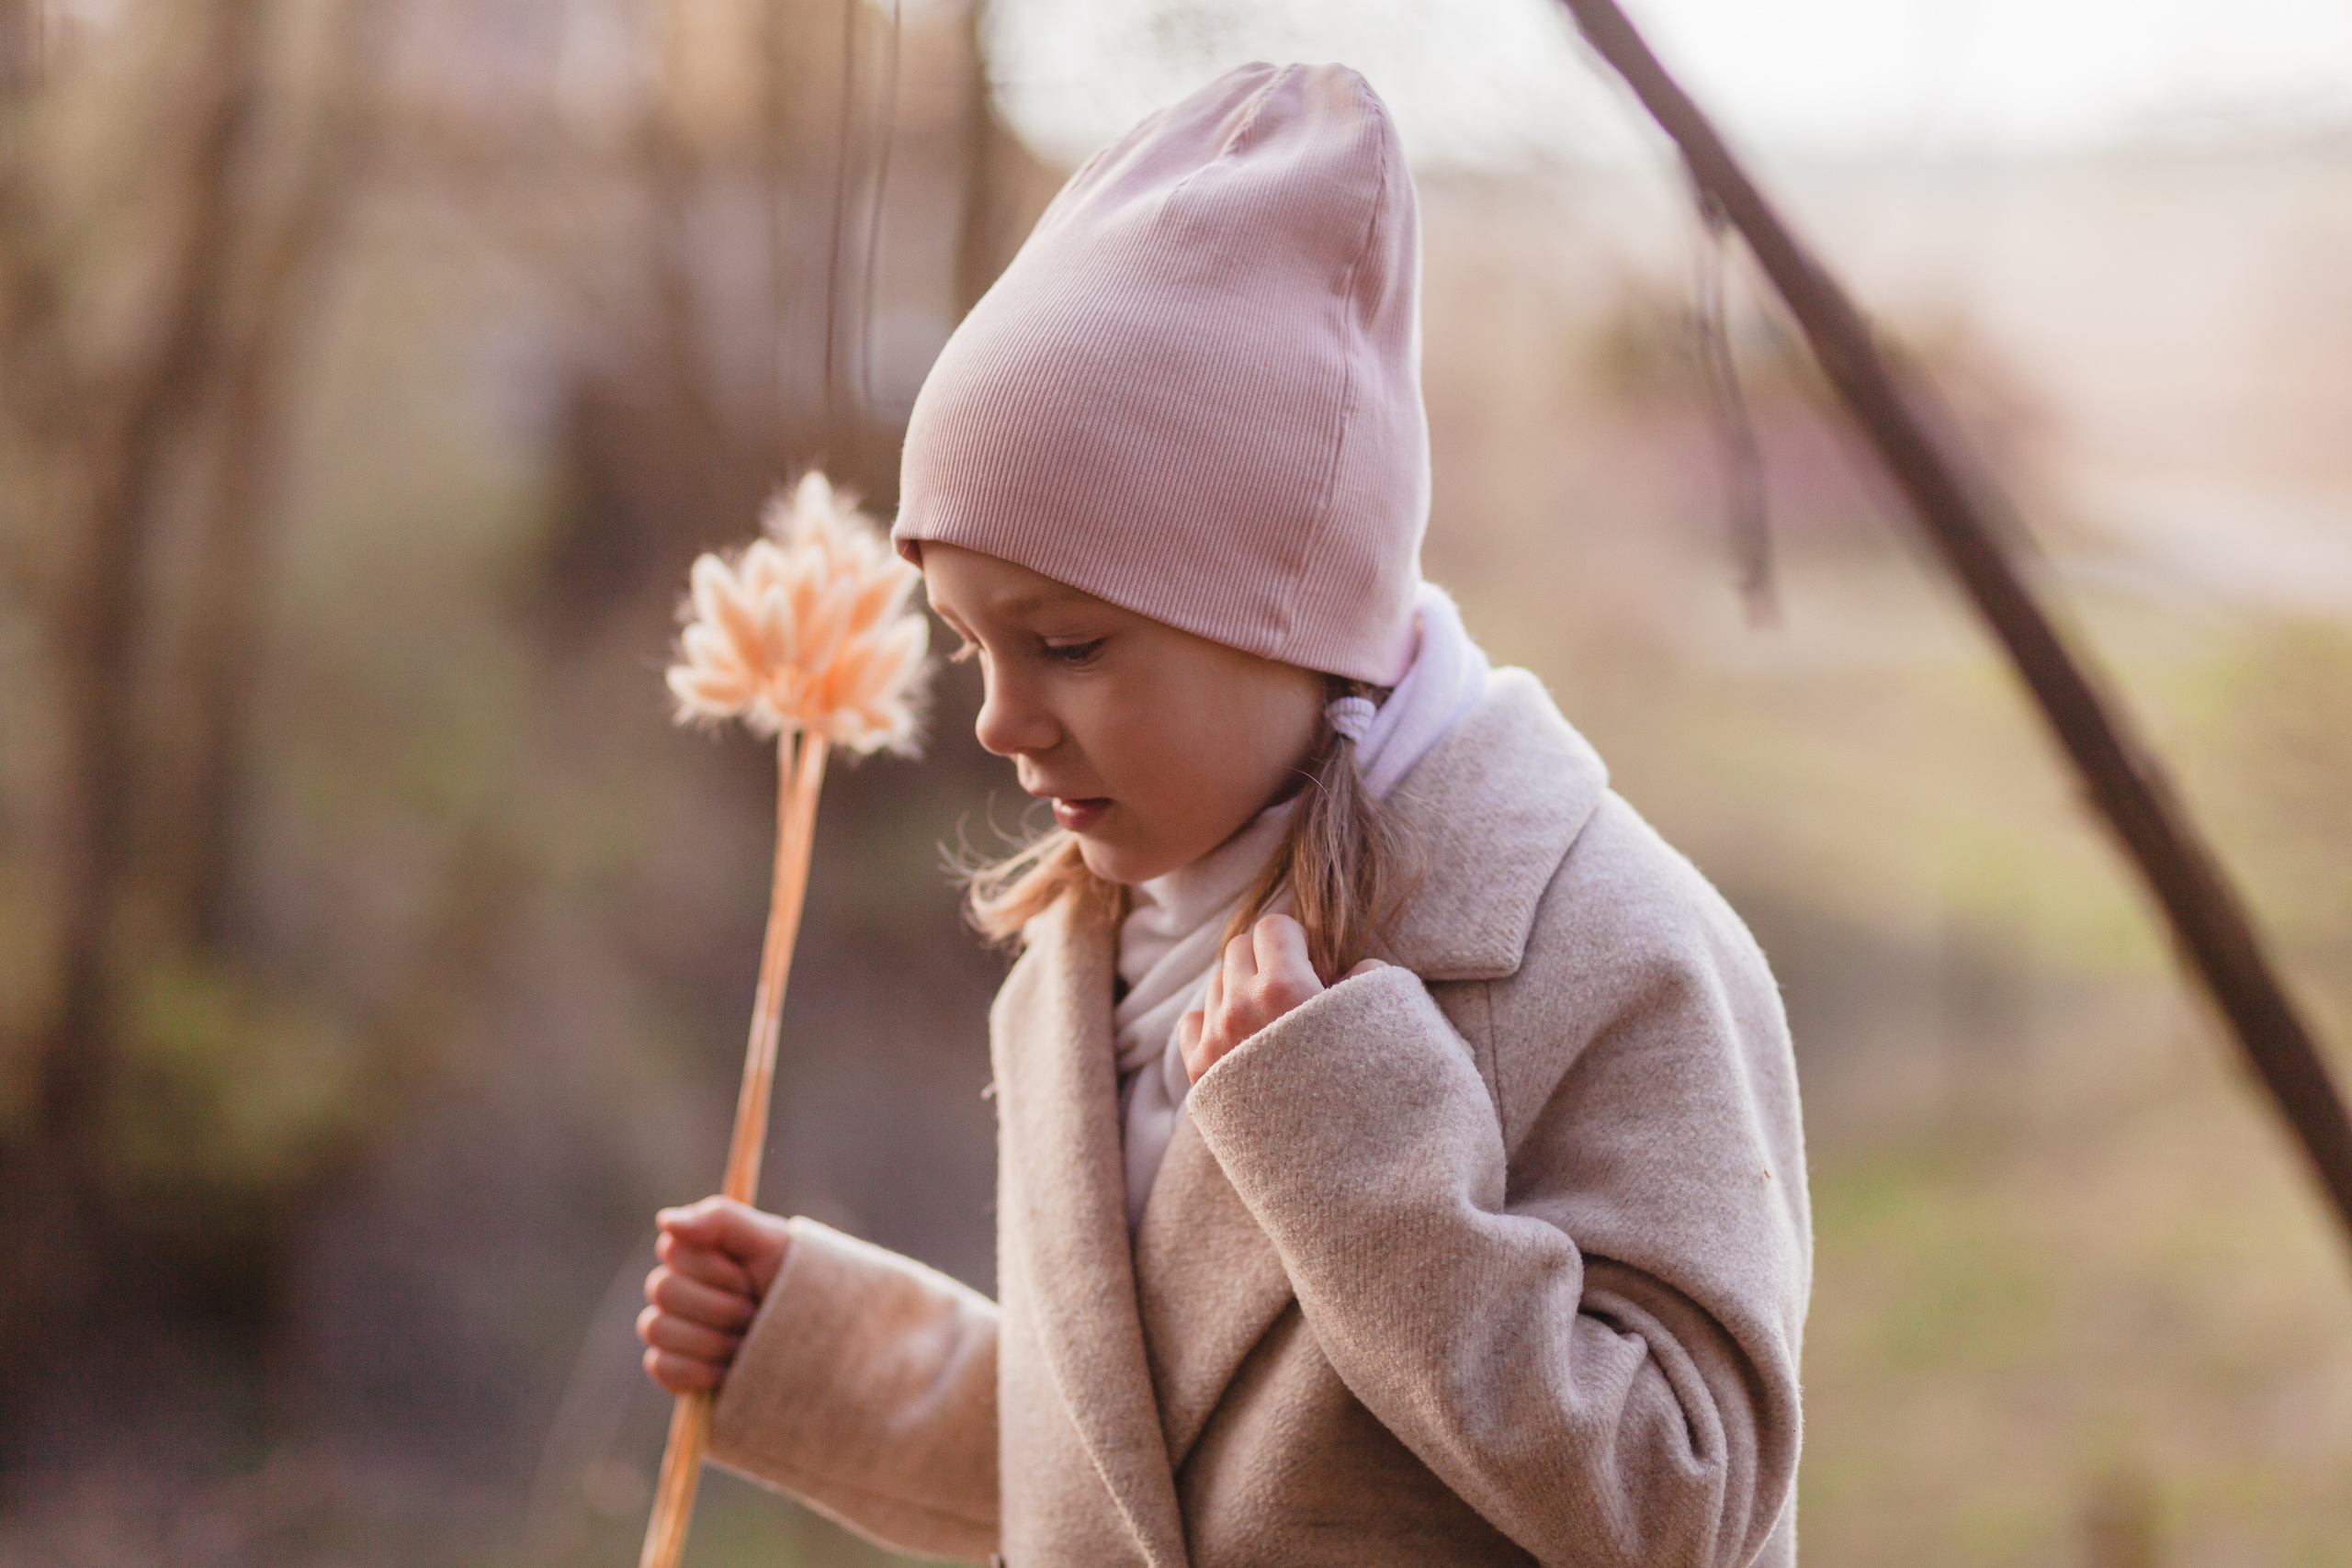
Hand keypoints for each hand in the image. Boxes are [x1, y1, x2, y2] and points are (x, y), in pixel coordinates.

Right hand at [638, 1195, 791, 1394]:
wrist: (818, 1340)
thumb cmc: (797, 1281)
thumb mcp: (771, 1241)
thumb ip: (721, 1220)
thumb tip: (666, 1221)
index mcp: (698, 1252)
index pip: (673, 1250)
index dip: (715, 1270)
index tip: (749, 1277)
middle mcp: (678, 1287)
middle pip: (664, 1290)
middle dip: (719, 1306)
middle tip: (754, 1312)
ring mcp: (673, 1328)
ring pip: (657, 1328)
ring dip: (712, 1339)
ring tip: (746, 1341)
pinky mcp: (674, 1368)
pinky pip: (661, 1366)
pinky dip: (697, 1370)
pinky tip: (728, 1369)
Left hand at [1177, 913, 1384, 1083]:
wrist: (1349, 1172)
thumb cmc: (1376, 1095)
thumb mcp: (1386, 1024)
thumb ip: (1364, 978)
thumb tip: (1346, 969)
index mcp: (1284, 990)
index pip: (1273, 927)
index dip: (1300, 941)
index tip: (1318, 968)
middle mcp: (1240, 1011)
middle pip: (1237, 949)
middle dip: (1267, 960)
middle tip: (1298, 993)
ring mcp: (1215, 1044)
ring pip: (1216, 983)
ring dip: (1243, 990)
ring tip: (1277, 1023)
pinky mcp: (1202, 1076)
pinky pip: (1192, 1021)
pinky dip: (1213, 1022)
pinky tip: (1245, 1041)